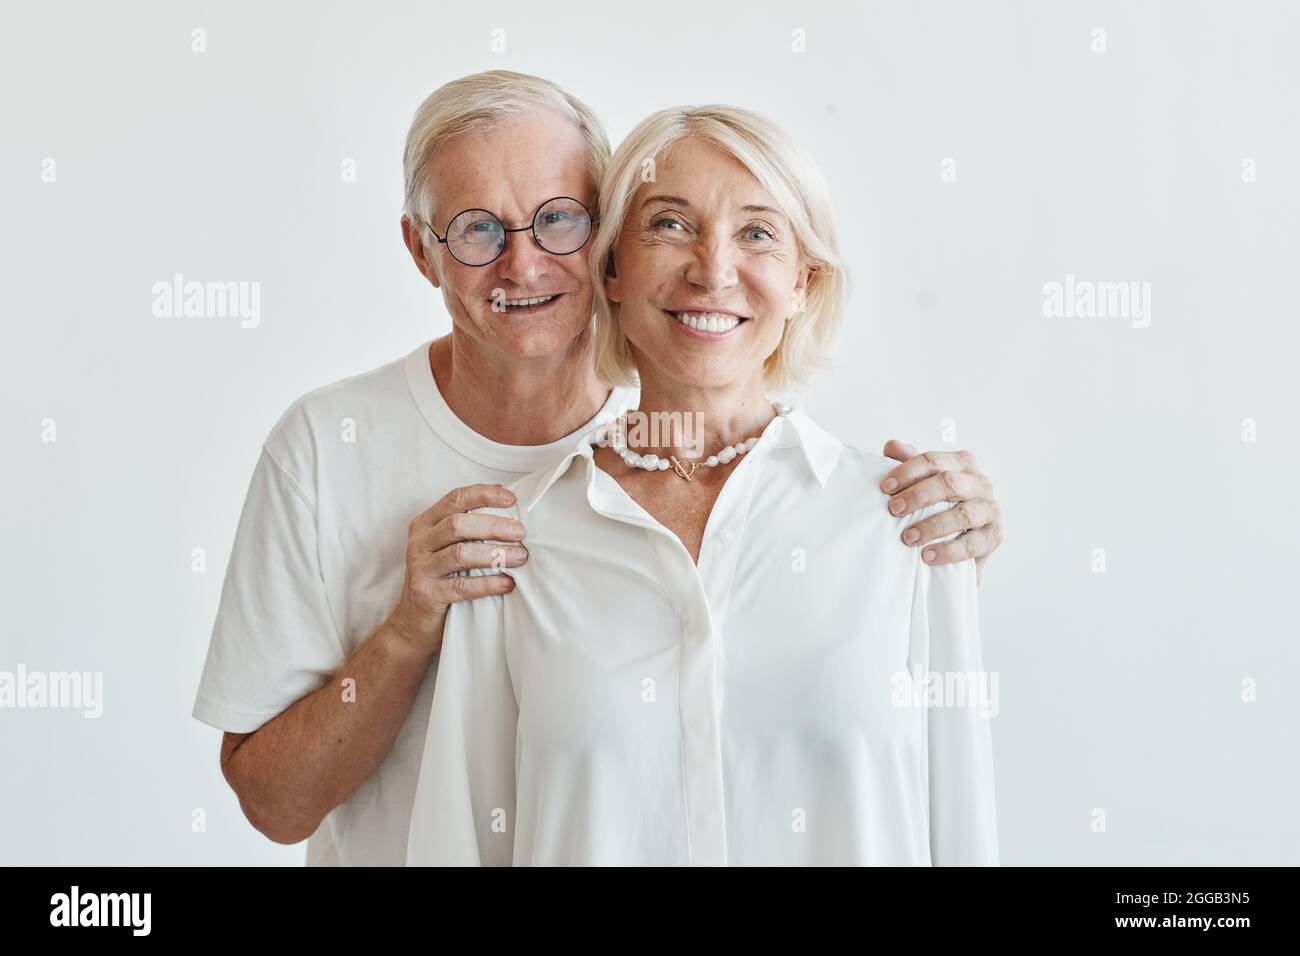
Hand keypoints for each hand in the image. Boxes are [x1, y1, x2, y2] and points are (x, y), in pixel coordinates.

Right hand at [387, 483, 528, 653]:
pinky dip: (488, 584)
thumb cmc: (440, 579)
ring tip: (521, 557)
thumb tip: (511, 510)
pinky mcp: (426, 594)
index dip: (484, 495)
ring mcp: (420, 569)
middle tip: (521, 532)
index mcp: (425, 524)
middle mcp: (419, 542)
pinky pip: (462, 586)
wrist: (412, 623)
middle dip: (493, 526)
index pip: (455, 499)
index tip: (512, 499)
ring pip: (460, 554)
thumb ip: (469, 530)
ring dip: (495, 554)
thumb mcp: (447, 548)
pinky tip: (507, 583)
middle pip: (458, 525)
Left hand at [879, 440, 1002, 583]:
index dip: (907, 472)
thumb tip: (892, 445)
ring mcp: (990, 509)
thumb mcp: (923, 483)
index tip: (885, 487)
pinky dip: (948, 551)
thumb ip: (908, 463)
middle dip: (918, 496)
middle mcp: (980, 482)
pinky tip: (927, 556)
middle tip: (894, 510)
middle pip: (949, 483)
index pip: (933, 461)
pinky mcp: (994, 536)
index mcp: (962, 464)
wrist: (963, 540)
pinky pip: (972, 544)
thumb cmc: (938, 505)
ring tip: (908, 538)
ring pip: (963, 514)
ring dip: (932, 526)